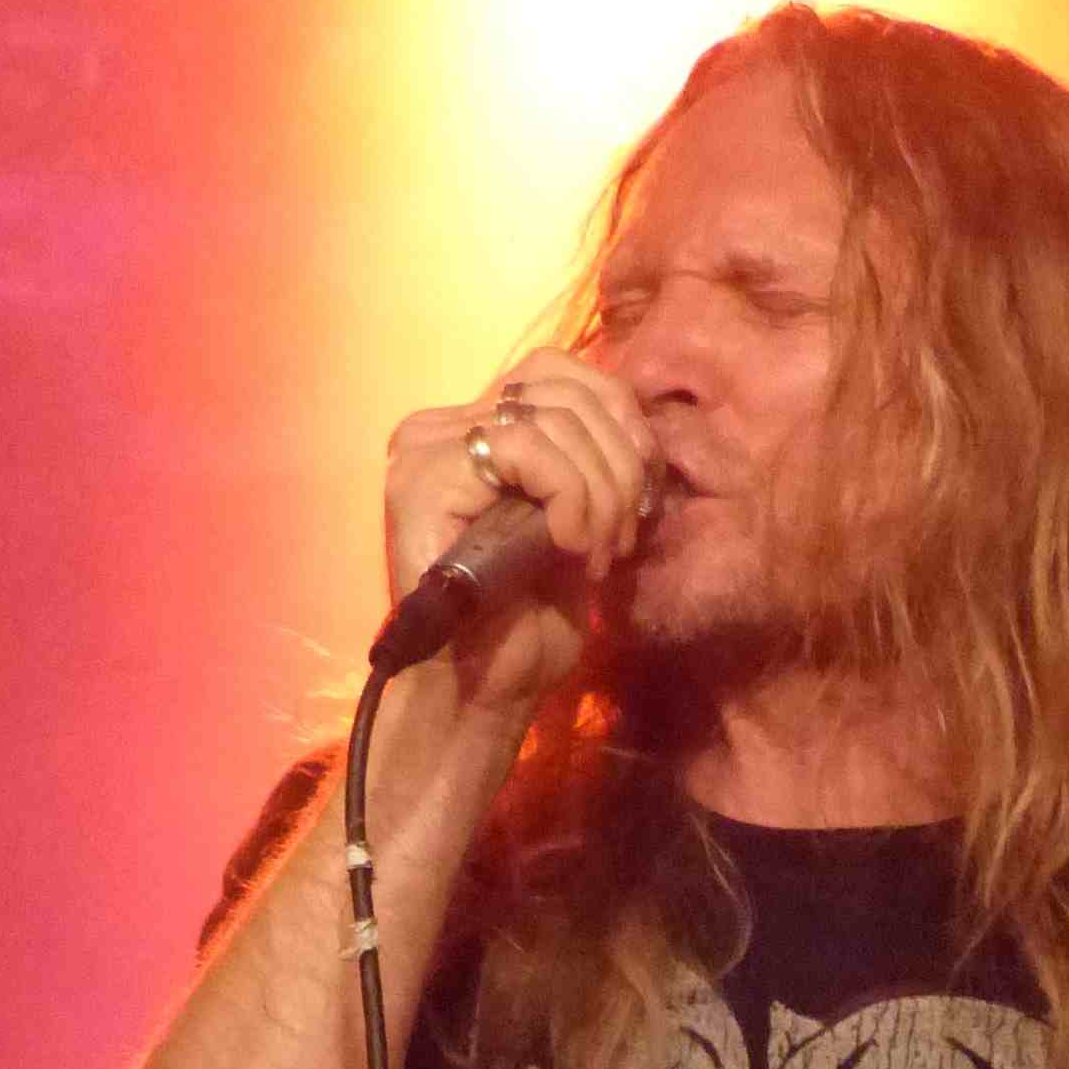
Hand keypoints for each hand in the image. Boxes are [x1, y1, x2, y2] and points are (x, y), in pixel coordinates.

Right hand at [381, 350, 659, 725]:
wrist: (481, 695)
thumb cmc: (527, 628)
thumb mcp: (577, 528)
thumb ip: (591, 465)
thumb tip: (638, 424)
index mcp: (478, 430)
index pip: (559, 372)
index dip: (619, 419)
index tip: (644, 492)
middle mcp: (443, 426)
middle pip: (563, 389)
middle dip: (620, 463)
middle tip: (622, 538)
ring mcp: (427, 447)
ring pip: (553, 418)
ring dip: (602, 491)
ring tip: (598, 553)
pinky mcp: (424, 477)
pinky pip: (527, 448)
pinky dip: (571, 496)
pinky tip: (572, 548)